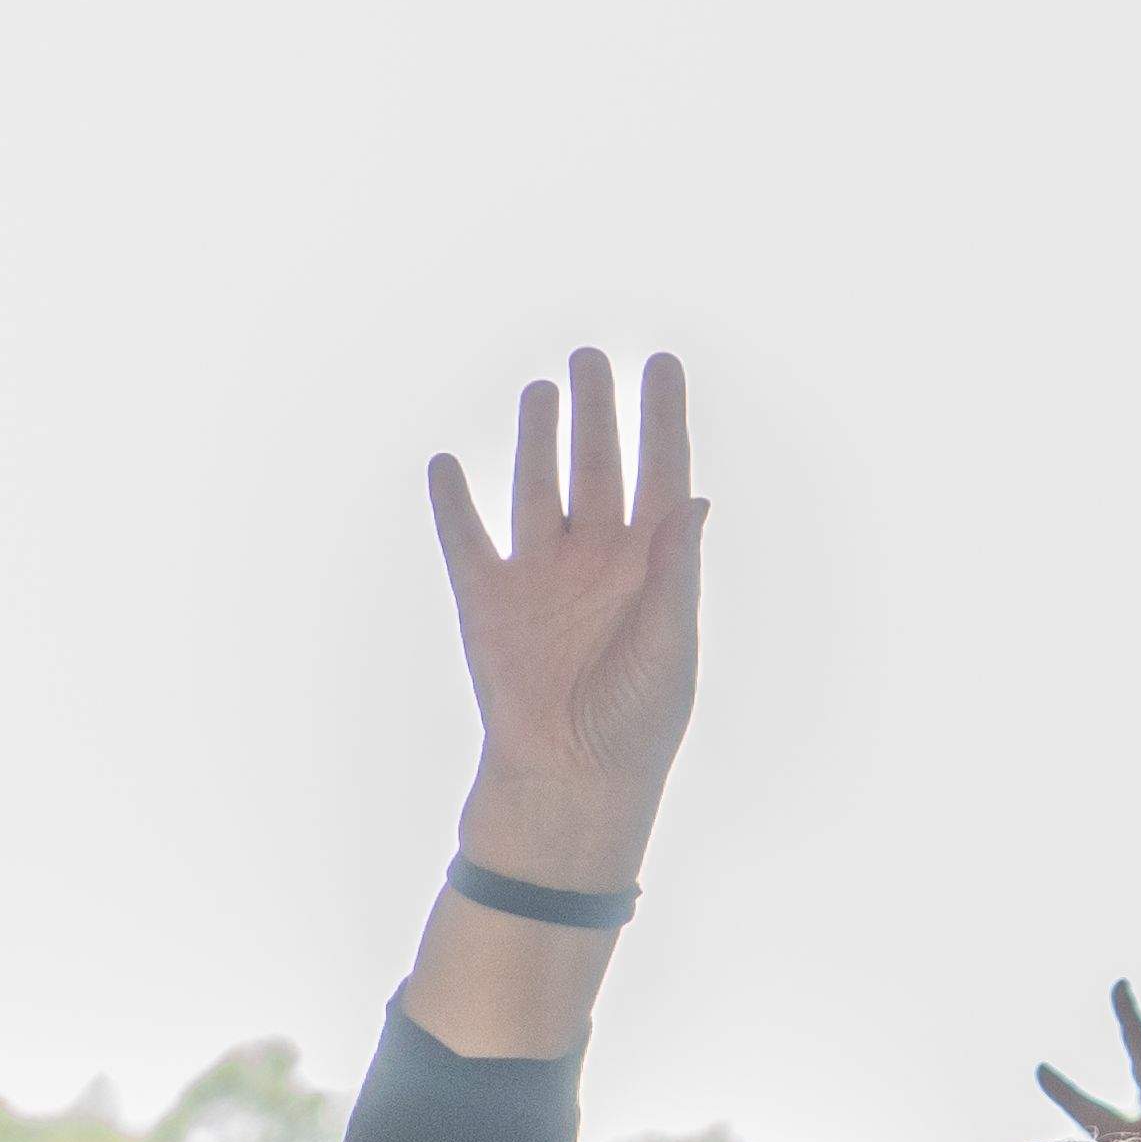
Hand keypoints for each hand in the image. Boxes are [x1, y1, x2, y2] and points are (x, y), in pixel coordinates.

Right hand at [426, 346, 701, 892]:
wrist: (568, 783)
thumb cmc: (636, 724)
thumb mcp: (672, 645)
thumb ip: (678, 571)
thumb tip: (694, 497)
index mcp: (651, 563)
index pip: (661, 471)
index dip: (663, 418)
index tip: (662, 363)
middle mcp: (595, 559)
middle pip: (597, 465)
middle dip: (596, 411)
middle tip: (591, 358)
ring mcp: (539, 578)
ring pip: (536, 488)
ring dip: (537, 439)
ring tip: (540, 390)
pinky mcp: (487, 604)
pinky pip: (467, 541)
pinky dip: (454, 504)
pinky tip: (446, 465)